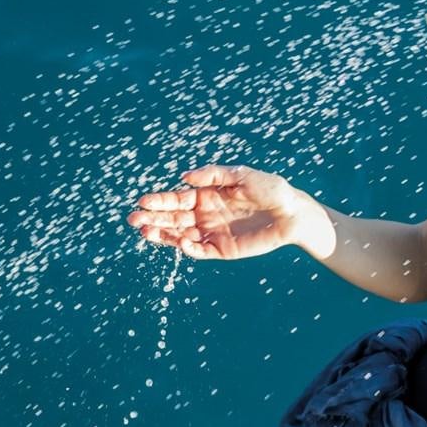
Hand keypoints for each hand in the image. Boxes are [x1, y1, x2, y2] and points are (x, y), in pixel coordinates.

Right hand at [127, 164, 308, 259]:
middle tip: (134, 220)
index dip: (159, 201)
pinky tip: (180, 242)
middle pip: (173, 218)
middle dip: (153, 218)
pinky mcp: (223, 249)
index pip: (177, 200)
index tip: (142, 201)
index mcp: (207, 195)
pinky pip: (200, 251)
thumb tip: (184, 178)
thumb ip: (213, 175)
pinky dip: (188, 248)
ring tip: (145, 232)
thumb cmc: (270, 189)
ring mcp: (213, 232)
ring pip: (181, 235)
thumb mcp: (242, 175)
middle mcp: (206, 214)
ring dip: (163, 235)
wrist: (293, 213)